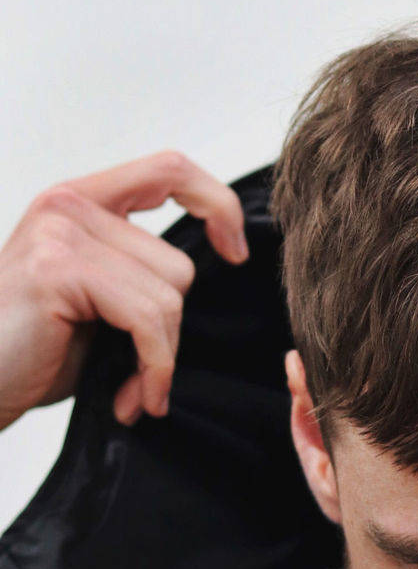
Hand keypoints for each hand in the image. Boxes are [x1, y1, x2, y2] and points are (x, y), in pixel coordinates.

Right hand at [0, 151, 248, 433]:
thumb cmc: (29, 353)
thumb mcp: (97, 303)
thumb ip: (141, 275)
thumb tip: (220, 267)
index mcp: (81, 203)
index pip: (169, 169)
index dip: (216, 204)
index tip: (236, 252)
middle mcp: (68, 206)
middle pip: (178, 264)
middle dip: (171, 331)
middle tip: (146, 375)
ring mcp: (60, 234)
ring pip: (168, 295)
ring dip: (160, 357)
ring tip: (131, 389)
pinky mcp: (57, 269)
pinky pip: (146, 318)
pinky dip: (152, 366)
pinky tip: (133, 399)